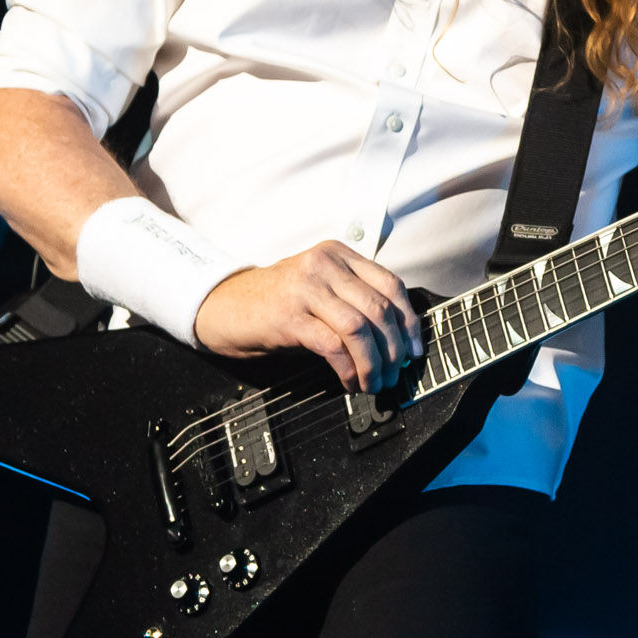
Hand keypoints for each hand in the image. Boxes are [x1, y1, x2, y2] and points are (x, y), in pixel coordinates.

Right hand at [193, 242, 424, 392]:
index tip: (413, 351)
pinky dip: (349, 369)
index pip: (390, 284)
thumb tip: (397, 342)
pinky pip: (333, 346)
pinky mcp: (289, 315)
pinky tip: (351, 382)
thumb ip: (354, 301)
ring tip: (374, 383)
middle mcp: (324, 264)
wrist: (224, 306)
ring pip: (360, 328)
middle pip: (379, 309)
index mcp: (338, 254)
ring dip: (374, 363)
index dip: (409, 322)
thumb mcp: (320, 289)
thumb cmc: (276, 303)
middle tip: (395, 374)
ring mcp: (306, 287)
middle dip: (394, 349)